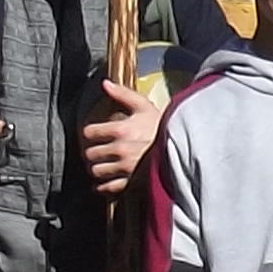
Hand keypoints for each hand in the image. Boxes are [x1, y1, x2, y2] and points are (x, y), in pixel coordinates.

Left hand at [78, 75, 163, 197]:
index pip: (89, 133)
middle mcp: (119, 149)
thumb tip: (105, 83)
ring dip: (97, 168)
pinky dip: (103, 186)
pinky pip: (107, 188)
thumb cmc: (162, 126)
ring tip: (101, 165)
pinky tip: (105, 182)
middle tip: (97, 151)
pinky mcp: (131, 183)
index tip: (94, 134)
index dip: (90, 133)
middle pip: (90, 154)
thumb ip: (123, 94)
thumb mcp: (144, 106)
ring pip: (96, 171)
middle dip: (92, 152)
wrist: (183, 147)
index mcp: (120, 130)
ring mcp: (124, 168)